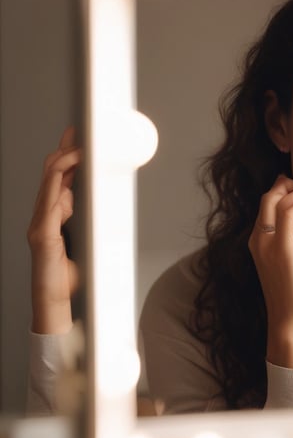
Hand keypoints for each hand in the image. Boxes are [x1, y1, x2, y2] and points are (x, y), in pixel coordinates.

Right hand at [27, 127, 80, 333]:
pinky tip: (69, 174)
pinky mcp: (42, 236)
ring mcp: (40, 224)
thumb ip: (90, 220)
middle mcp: (44, 215)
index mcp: (55, 214)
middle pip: (52, 173)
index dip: (67, 154)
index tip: (78, 135)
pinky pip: (49, 204)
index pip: (60, 177)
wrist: (57, 305)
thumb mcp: (88, 239)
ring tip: (79, 147)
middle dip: (65, 150)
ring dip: (64, 162)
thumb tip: (107, 201)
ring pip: (49, 183)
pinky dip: (59, 184)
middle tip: (79, 132)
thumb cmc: (72, 276)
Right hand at [248, 175, 292, 368]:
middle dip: (289, 185)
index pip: (267, 204)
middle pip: (267, 196)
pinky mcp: (281, 250)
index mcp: (260, 241)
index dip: (286, 190)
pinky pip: (286, 214)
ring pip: (273, 200)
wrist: (292, 323)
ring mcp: (266, 245)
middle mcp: (258, 240)